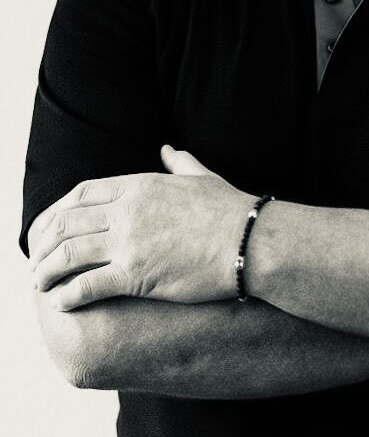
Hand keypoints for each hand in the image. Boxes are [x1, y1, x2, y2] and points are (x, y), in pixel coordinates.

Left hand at [29, 146, 254, 310]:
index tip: (49, 228)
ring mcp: (130, 242)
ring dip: (46, 271)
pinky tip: (61, 302)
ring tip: (39, 285)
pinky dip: (67, 295)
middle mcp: (128, 210)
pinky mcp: (136, 275)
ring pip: (68, 254)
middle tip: (37, 261)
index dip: (58, 211)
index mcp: (140, 185)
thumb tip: (168, 148)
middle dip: (44, 244)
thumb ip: (180, 162)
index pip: (82, 193)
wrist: (250, 241)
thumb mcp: (202, 177)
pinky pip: (87, 285)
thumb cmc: (231, 210)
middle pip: (67, 223)